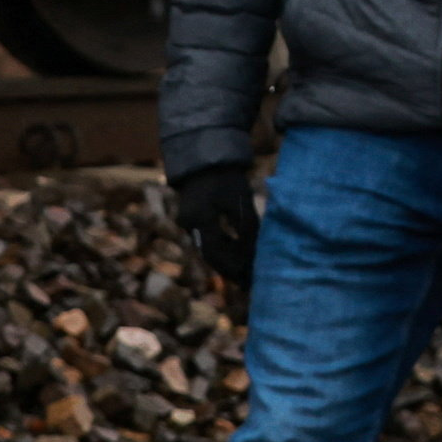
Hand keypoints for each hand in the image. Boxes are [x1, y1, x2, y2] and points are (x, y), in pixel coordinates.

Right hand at [170, 161, 258, 291]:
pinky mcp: (192, 221)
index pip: (217, 253)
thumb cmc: (226, 177)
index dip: (234, 268)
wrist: (205, 159)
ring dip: (226, 262)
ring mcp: (188, 223)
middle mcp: (189, 224)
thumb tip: (254, 256)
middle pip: (211, 256)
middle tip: (250, 283)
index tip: (251, 278)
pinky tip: (237, 256)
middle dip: (231, 270)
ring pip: (208, 250)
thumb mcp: (240, 201)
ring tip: (246, 273)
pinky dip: (222, 250)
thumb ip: (247, 229)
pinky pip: (207, 241)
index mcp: (200, 218)